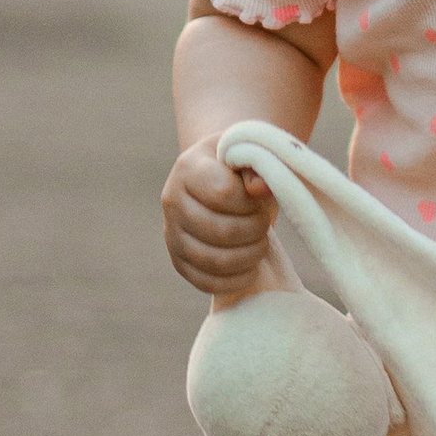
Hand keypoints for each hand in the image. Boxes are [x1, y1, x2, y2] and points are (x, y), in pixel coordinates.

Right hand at [161, 139, 276, 297]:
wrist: (218, 180)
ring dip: (248, 257)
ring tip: (260, 245)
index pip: (223, 194)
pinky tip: (250, 269)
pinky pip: (204, 282)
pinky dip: (233, 281)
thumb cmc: (240, 167)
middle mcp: (172, 199)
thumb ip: (258, 166)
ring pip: (213, 260)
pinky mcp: (177, 260)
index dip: (251, 202)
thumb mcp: (251, 154)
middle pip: (220, 230)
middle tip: (265, 225)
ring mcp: (171, 233)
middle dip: (254, 231)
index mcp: (188, 167)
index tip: (261, 199)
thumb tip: (260, 188)